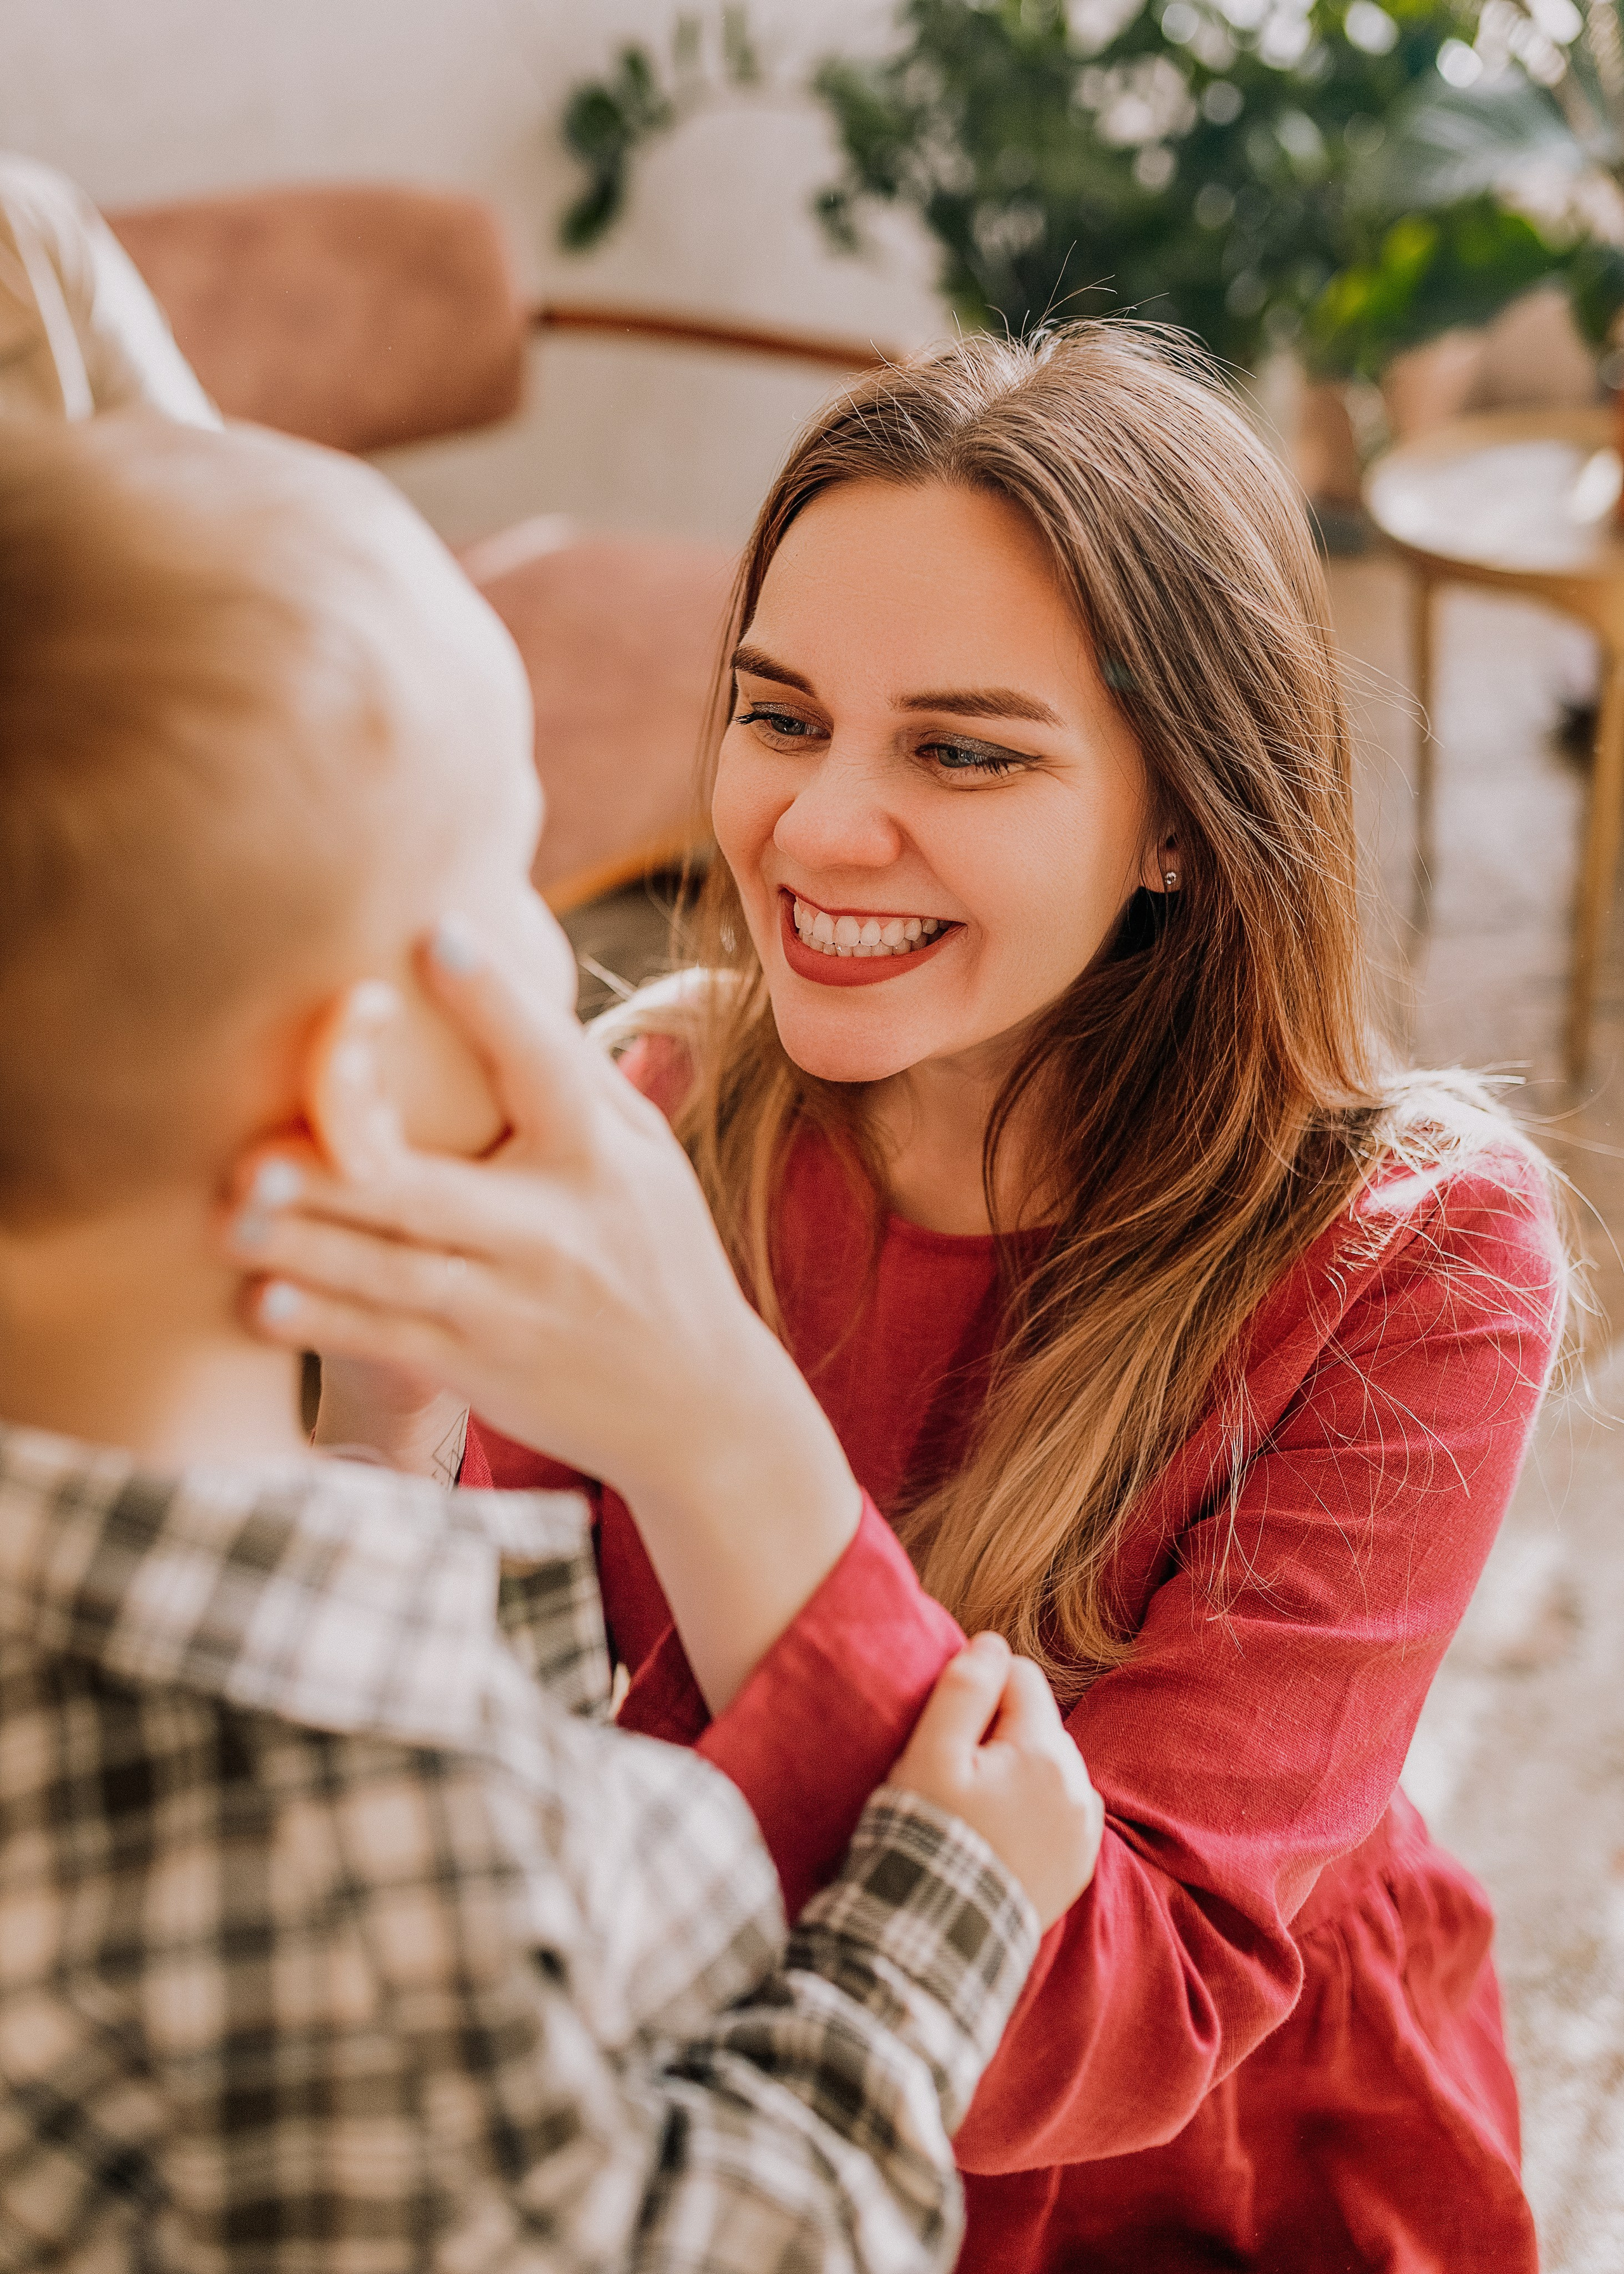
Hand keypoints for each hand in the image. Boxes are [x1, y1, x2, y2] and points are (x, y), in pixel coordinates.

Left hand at [222, 919, 860, 1710]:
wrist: (698, 1405)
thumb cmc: (657, 1251)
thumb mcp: (648, 1156)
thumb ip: (576, 1073)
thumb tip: (499, 969)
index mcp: (599, 1155)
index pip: (545, 1067)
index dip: (496, 1002)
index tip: (436, 936)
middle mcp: (556, 1229)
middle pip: (431, 1191)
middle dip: (338, 1169)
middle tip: (250, 1142)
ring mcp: (513, 1305)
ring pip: (393, 1270)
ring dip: (305, 1244)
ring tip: (225, 1215)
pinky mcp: (480, 1366)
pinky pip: (390, 1340)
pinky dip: (327, 1323)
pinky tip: (262, 1301)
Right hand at [890, 1634, 1104, 1929]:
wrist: (939, 1939)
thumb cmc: (927, 1838)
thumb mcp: (929, 1756)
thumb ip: (963, 1689)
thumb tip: (992, 1643)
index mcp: (1046, 1753)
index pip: (1022, 1675)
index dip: (979, 1692)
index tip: (949, 1733)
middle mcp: (1079, 1788)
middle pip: (1039, 1722)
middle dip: (1001, 1733)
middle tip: (957, 1778)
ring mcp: (1084, 1832)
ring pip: (1050, 1766)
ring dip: (1019, 1772)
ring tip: (975, 1812)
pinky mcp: (1079, 1867)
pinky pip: (1060, 1811)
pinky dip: (1034, 1812)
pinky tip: (997, 1836)